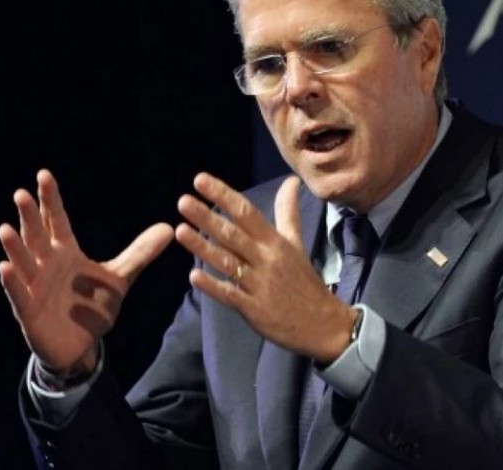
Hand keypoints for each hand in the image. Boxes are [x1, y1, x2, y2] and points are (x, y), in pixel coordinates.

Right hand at [0, 169, 172, 373]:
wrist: (81, 344)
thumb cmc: (92, 306)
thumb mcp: (120, 278)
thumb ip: (140, 253)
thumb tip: (169, 228)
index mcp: (65, 252)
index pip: (57, 221)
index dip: (51, 200)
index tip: (44, 175)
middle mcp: (46, 265)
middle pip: (37, 236)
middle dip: (30, 217)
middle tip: (22, 193)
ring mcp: (35, 287)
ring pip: (23, 263)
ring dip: (14, 247)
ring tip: (5, 228)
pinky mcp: (29, 311)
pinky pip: (19, 295)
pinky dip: (12, 282)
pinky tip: (4, 267)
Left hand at [175, 173, 355, 363]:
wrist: (322, 323)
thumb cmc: (304, 280)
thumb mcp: (297, 243)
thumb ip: (288, 212)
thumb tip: (291, 181)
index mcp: (275, 242)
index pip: (247, 213)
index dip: (224, 195)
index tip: (201, 180)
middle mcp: (266, 260)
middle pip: (233, 234)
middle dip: (208, 217)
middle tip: (183, 201)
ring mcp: (259, 285)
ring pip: (228, 262)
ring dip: (203, 247)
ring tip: (180, 230)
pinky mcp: (253, 309)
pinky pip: (230, 295)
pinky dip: (212, 286)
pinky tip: (193, 276)